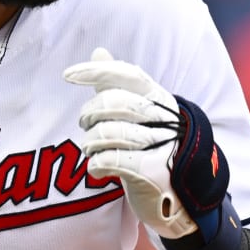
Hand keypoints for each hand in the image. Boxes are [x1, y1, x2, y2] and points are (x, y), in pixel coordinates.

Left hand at [62, 47, 227, 240]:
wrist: (181, 197)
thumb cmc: (153, 150)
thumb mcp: (139, 115)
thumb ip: (118, 85)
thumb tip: (99, 51)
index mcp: (159, 99)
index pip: (127, 75)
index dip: (96, 72)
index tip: (68, 75)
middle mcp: (163, 118)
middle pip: (112, 104)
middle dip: (89, 115)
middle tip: (86, 126)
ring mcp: (161, 145)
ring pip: (106, 133)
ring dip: (90, 143)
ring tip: (92, 149)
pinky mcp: (152, 172)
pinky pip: (109, 160)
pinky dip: (95, 164)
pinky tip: (98, 168)